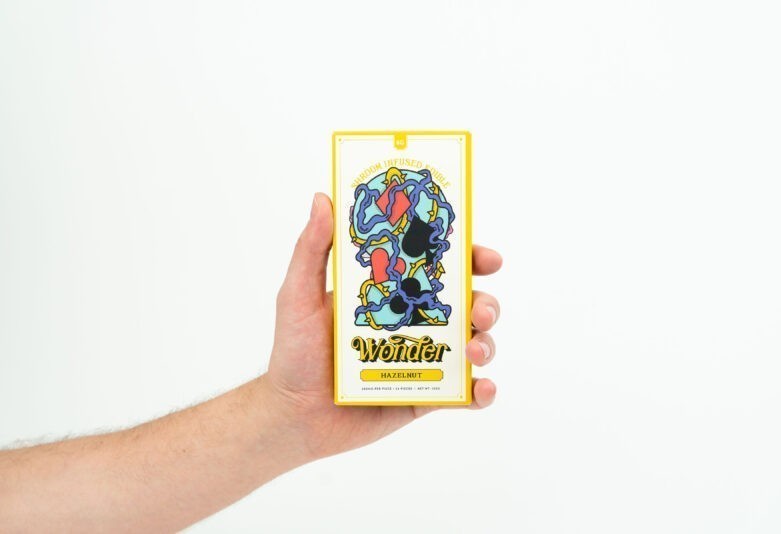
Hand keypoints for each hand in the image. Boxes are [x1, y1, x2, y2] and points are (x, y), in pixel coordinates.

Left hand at [264, 193, 502, 459]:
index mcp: (392, 291)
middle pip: (468, 304)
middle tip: (478, 311)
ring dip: (487, 343)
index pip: (438, 266)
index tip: (485, 257)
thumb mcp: (298, 294)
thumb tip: (323, 198)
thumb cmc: (294, 352)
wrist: (292, 416)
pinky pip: (464, 394)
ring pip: (474, 344)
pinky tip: (481, 390)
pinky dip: (482, 392)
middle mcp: (413, 321)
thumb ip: (312, 249)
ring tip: (474, 351)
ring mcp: (423, 359)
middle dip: (485, 303)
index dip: (469, 257)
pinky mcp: (425, 397)